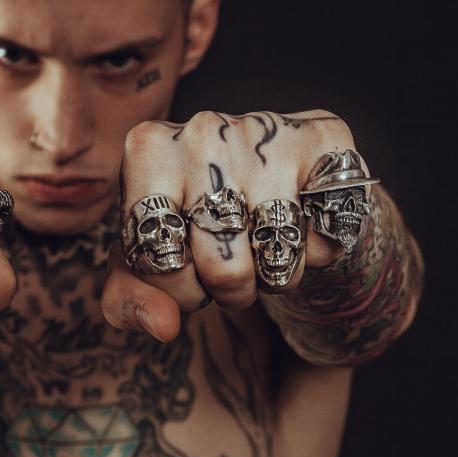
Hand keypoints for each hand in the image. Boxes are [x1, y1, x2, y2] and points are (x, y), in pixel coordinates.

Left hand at [101, 110, 357, 340]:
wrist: (260, 161)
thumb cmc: (191, 214)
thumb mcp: (145, 256)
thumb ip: (131, 298)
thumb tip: (164, 325)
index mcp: (147, 150)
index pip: (159, 262)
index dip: (179, 290)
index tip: (187, 272)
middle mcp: (204, 131)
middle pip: (225, 269)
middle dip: (230, 290)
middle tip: (230, 266)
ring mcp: (267, 131)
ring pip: (279, 257)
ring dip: (276, 274)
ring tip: (263, 247)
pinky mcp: (325, 137)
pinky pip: (326, 234)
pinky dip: (318, 249)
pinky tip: (302, 223)